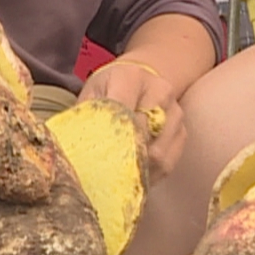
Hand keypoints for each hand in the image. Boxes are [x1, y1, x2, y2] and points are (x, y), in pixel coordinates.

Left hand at [78, 58, 186, 176]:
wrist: (139, 77)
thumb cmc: (108, 89)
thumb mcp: (91, 93)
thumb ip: (84, 117)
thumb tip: (72, 149)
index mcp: (131, 77)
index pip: (123, 113)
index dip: (110, 138)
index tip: (96, 159)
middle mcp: (160, 91)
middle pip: (143, 135)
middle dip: (123, 157)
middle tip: (104, 174)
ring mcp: (175, 112)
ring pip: (159, 154)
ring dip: (138, 169)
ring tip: (118, 177)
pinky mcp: (182, 132)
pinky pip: (169, 162)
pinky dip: (150, 174)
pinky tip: (133, 175)